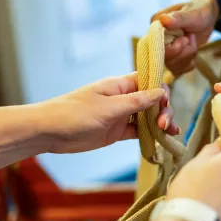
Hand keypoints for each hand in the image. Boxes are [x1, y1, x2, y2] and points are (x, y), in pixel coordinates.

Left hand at [35, 72, 179, 152]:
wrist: (49, 132)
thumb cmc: (74, 114)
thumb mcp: (108, 107)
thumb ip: (136, 102)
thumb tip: (161, 92)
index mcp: (120, 85)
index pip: (149, 81)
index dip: (161, 91)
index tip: (164, 105)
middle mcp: (123, 98)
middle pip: (152, 100)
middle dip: (163, 110)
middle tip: (164, 125)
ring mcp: (121, 115)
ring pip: (148, 116)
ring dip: (161, 123)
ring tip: (171, 133)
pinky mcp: (117, 131)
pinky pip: (139, 131)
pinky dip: (151, 135)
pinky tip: (162, 139)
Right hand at [151, 0, 218, 75]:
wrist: (207, 17)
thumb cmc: (200, 11)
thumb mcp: (193, 13)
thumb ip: (179, 18)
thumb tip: (163, 19)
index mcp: (156, 25)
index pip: (156, 46)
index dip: (173, 48)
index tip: (186, 39)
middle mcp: (156, 40)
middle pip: (164, 59)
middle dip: (183, 53)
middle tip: (191, 38)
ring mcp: (164, 50)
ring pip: (172, 66)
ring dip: (188, 57)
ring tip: (193, 41)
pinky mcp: (172, 58)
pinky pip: (178, 70)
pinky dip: (189, 63)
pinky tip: (193, 50)